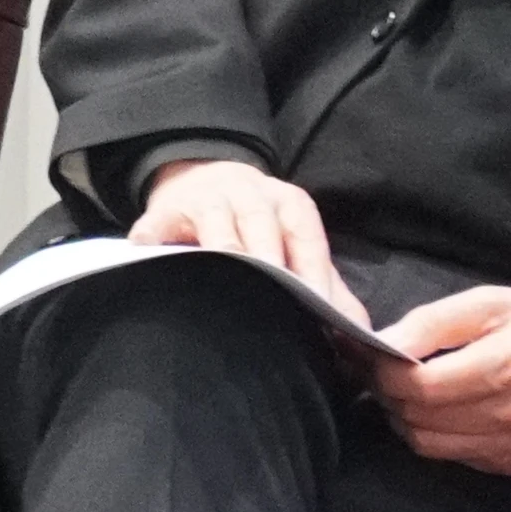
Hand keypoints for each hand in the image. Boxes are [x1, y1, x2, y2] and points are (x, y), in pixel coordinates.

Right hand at [132, 158, 369, 325]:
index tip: (316, 304)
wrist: (202, 180)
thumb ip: (327, 284)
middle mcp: (247, 192)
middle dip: (267, 258)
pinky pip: (157, 226)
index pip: (303, 234)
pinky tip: (151, 259)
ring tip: (227, 278)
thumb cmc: (257, 225)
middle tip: (275, 296)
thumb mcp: (295, 243)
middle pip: (259, 222)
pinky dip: (153, 241)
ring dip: (221, 248)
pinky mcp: (162, 209)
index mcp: (287, 202)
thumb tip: (360, 331)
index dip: (311, 269)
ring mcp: (202, 198)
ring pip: (215, 220)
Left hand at [374, 287, 510, 473]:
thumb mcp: (490, 307)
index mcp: (500, 371)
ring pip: (426, 442)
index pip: (418, 385)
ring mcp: (509, 444)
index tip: (361, 349)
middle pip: (417, 416)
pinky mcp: (509, 460)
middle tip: (370, 366)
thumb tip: (383, 342)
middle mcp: (506, 416)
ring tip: (395, 387)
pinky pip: (451, 455)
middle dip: (383, 390)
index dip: (380, 369)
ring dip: (400, 415)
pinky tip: (431, 408)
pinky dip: (429, 433)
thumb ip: (433, 323)